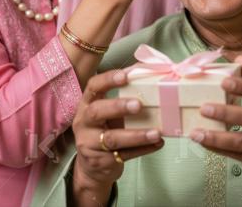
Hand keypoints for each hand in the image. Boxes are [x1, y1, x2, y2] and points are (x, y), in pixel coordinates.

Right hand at [71, 69, 163, 201]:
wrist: (92, 168)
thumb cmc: (105, 131)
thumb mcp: (109, 114)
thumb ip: (125, 97)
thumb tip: (149, 73)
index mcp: (87, 105)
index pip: (93, 87)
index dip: (107, 80)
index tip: (125, 76)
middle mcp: (84, 123)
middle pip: (96, 112)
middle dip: (118, 107)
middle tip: (139, 105)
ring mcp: (89, 144)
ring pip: (112, 139)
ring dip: (137, 135)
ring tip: (156, 133)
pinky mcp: (100, 161)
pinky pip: (124, 155)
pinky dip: (143, 149)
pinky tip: (157, 144)